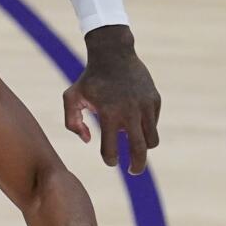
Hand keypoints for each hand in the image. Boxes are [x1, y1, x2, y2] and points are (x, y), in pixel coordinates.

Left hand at [63, 25, 160, 174]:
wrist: (113, 54)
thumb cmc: (89, 79)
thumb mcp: (71, 97)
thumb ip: (72, 123)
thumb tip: (88, 140)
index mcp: (108, 115)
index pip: (110, 150)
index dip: (110, 160)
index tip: (111, 161)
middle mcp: (130, 113)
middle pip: (139, 151)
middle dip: (136, 166)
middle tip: (132, 170)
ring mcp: (145, 107)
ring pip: (152, 140)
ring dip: (144, 148)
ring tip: (136, 148)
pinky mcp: (154, 100)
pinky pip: (153, 123)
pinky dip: (146, 128)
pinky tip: (135, 122)